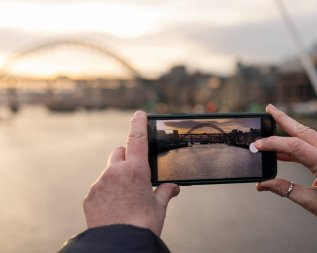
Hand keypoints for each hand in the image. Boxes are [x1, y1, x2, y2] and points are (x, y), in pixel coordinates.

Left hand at [83, 111, 179, 235]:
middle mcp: (115, 172)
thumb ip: (165, 192)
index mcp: (136, 170)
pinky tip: (114, 206)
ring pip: (109, 171)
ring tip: (125, 197)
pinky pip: (99, 187)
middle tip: (135, 171)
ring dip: (116, 176)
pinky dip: (107, 191)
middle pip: (120, 152)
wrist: (120, 244)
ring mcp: (100, 183)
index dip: (138, 123)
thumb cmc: (143, 224)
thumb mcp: (159, 207)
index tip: (139, 113)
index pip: (137, 139)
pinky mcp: (90, 196)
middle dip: (127, 156)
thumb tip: (173, 187)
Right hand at [256, 104, 316, 226]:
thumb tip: (262, 185)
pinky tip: (284, 151)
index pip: (295, 146)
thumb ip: (285, 190)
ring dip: (290, 128)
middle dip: (284, 118)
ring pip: (309, 135)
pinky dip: (297, 145)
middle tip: (268, 108)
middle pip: (304, 131)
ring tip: (273, 123)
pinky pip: (313, 146)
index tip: (258, 145)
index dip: (274, 143)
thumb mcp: (311, 203)